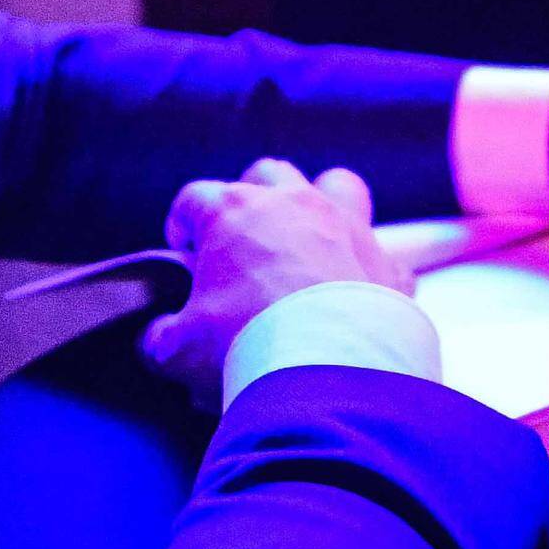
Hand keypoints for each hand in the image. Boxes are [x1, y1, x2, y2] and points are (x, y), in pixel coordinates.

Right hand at [143, 159, 411, 381]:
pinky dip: (368, 268)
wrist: (330, 374)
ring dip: (322, 204)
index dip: (183, 224)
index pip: (195, 198)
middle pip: (267, 174)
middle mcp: (295, 206)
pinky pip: (382, 252)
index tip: (184, 253)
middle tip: (243, 241)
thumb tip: (159, 338)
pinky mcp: (389, 265)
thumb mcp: (180, 349)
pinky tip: (356, 293)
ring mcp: (349, 228)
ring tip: (309, 240)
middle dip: (253, 198)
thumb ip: (163, 336)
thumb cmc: (247, 346)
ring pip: (336, 185)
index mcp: (235, 212)